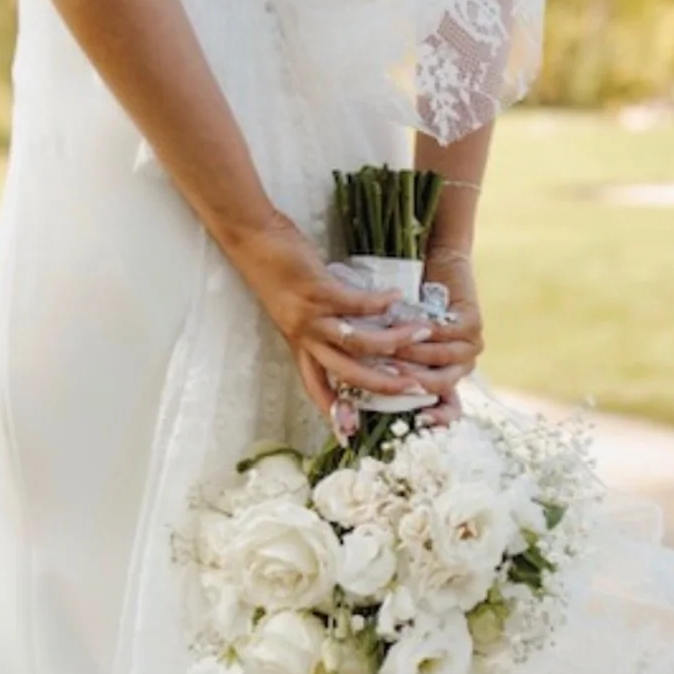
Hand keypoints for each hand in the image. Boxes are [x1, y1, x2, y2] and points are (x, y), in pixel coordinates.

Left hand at [225, 212, 436, 434]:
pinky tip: (397, 297)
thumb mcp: (294, 309)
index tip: (353, 431)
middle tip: (415, 387)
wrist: (252, 242)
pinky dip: (381, 304)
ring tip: (421, 333)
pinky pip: (358, 306)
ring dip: (394, 341)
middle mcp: (305, 339)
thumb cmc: (276, 272)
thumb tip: (352, 331)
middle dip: (385, 384)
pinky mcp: (319, 292)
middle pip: (348, 375)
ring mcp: (312, 317)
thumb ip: (319, 326)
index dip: (335, 411)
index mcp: (299, 347)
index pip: (317, 388)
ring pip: (359, 343)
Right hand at [396, 245, 483, 426]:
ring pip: (438, 361)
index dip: (435, 417)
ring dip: (411, 358)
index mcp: (446, 376)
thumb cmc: (406, 305)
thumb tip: (355, 412)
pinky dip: (421, 335)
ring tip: (386, 352)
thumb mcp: (395, 342)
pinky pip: (444, 336)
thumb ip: (387, 370)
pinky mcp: (472, 324)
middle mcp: (462, 365)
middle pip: (438, 386)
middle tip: (381, 373)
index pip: (449, 410)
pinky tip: (400, 330)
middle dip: (408, 381)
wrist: (433, 261)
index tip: (412, 419)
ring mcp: (471, 345)